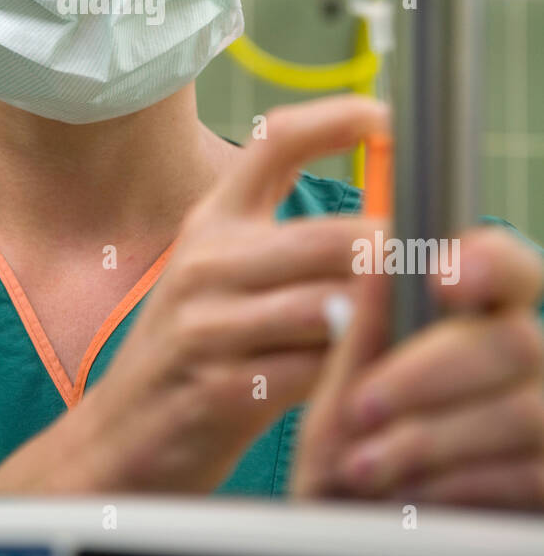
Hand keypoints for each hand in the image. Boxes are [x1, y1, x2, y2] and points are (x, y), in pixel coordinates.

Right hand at [78, 93, 391, 492]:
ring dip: (378, 323)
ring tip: (405, 331)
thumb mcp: (220, 276)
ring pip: (330, 308)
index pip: (274, 140)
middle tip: (435, 269)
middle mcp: (207, 261)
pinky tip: (362, 381)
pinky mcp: (221, 387)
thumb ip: (284, 246)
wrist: (120, 436)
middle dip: (392, 256)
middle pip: (328, 237)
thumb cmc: (191, 352)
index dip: (338, 120)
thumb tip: (384, 227)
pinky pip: (313, 372)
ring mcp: (208, 324)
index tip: (386, 119)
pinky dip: (349, 376)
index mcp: (212, 221)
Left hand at [291, 224, 543, 509]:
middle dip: (428, 375)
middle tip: (362, 408)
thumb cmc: (349, 471)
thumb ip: (364, 335)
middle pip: (514, 340)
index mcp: (475, 325)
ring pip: (522, 410)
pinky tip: (410, 500)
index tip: (440, 278)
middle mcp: (527, 367)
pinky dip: (459, 485)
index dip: (486, 262)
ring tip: (364, 469)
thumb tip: (377, 255)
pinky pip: (530, 473)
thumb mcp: (340, 405)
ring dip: (432, 440)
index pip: (507, 269)